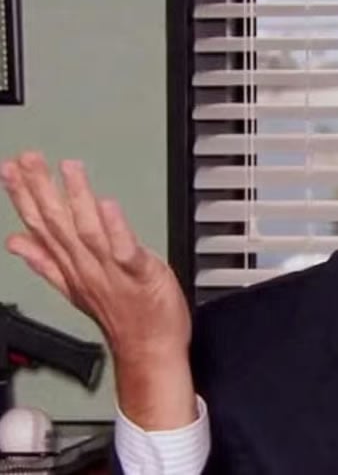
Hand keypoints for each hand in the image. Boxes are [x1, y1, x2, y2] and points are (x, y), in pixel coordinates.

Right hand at [0, 151, 195, 429]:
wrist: (150, 351)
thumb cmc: (122, 318)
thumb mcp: (76, 288)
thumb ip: (46, 262)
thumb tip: (16, 242)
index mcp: (71, 267)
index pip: (39, 227)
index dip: (22, 197)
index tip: (8, 169)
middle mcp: (86, 267)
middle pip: (57, 224)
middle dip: (40, 189)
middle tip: (28, 159)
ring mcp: (111, 272)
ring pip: (87, 231)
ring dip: (76, 199)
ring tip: (68, 168)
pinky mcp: (141, 276)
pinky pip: (125, 251)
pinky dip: (115, 229)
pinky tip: (107, 205)